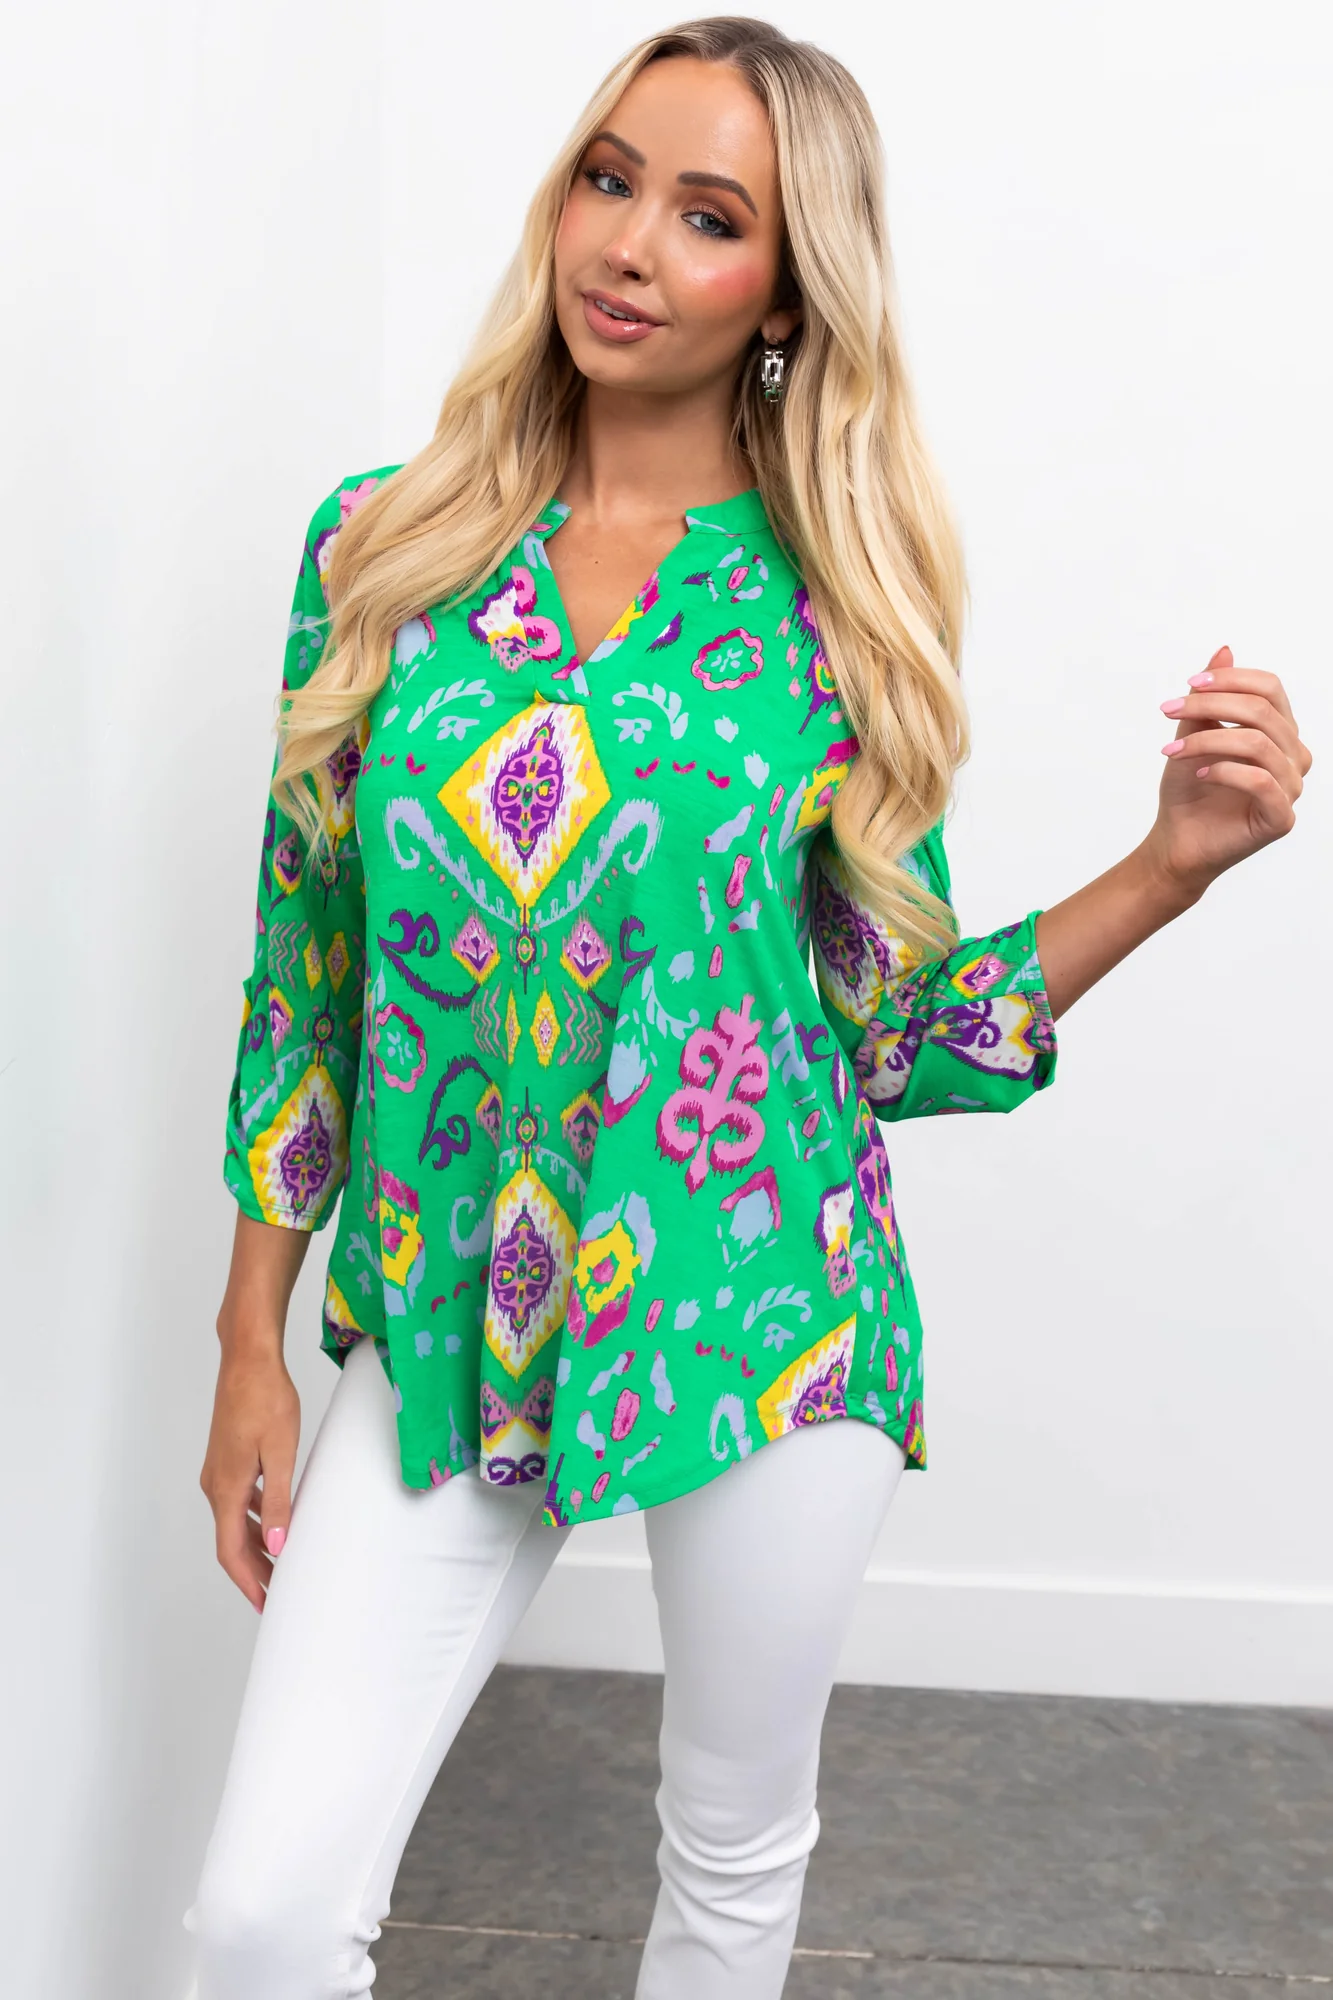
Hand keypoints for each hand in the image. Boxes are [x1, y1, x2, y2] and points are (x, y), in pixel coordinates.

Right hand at [200, 1342, 299, 1612]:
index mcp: (226, 1489)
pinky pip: (237, 1501)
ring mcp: (218, 1471)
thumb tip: (276, 1547)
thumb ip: (278, 1502)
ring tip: (280, 1561)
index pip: (231, 1551)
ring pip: (234, 1521)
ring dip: (255, 1545)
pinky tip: (274, 1519)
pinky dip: (254, 1518)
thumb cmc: (266, 1399)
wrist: (248, 1360)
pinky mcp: (226, 1458)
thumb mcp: (280, 1453)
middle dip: (254, 1570)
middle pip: (231, 1541)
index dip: (248, 1581)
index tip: (266, 1604)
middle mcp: (215, 1485)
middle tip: (279, 1591)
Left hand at [1148, 646, 1311, 899]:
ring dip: (1207, 739)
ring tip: (1172, 749)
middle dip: (1211, 705)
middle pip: (1263, 712)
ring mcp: (1291, 788)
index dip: (1231, 679)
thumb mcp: (1193, 734)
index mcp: (1280, 732)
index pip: (1270, 689)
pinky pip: (1260, 780)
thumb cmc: (1189, 789)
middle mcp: (1293, 757)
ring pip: (1258, 743)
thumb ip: (1209, 698)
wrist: (1177, 841)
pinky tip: (1199, 773)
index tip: (1188, 685)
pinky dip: (1224, 770)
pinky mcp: (1280, 818)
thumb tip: (1225, 650)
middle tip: (1168, 710)